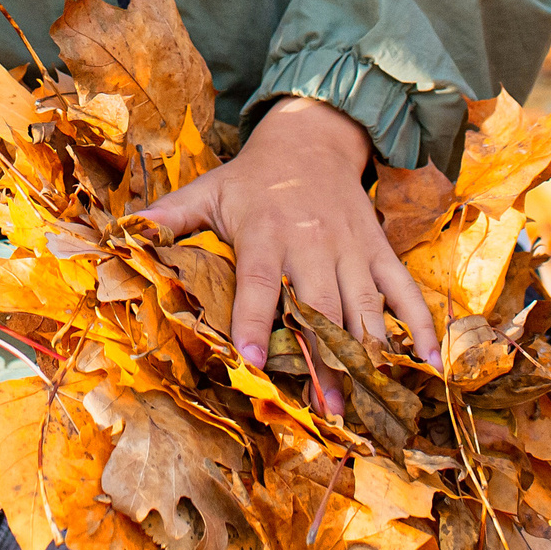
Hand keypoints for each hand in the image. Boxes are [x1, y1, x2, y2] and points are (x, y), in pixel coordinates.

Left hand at [137, 98, 440, 417]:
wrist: (312, 138)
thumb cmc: (253, 177)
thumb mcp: (208, 190)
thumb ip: (170, 216)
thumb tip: (122, 232)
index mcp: (264, 232)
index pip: (258, 282)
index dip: (256, 321)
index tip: (255, 361)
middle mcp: (310, 242)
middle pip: (318, 306)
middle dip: (323, 359)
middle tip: (327, 412)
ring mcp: (350, 247)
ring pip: (363, 306)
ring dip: (368, 357)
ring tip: (372, 405)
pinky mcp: (378, 249)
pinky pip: (403, 289)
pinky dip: (419, 325)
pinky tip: (428, 365)